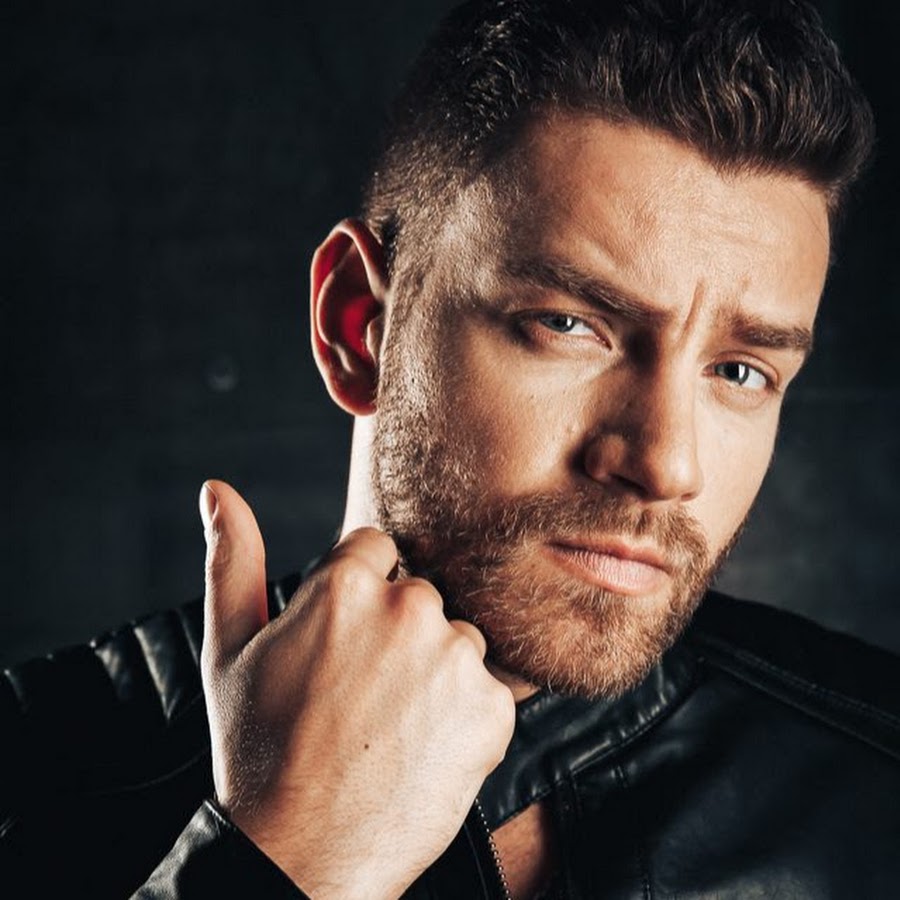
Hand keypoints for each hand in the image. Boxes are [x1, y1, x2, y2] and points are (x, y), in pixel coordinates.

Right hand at [199, 480, 515, 898]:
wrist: (300, 853)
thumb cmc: (258, 750)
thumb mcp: (230, 648)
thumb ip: (232, 558)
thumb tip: (218, 490)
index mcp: (345, 584)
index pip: (378, 549)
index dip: (359, 593)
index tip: (344, 641)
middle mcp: (409, 608)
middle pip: (422, 594)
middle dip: (399, 630)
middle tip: (363, 693)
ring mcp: (455, 658)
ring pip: (458, 639)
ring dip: (436, 670)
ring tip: (391, 723)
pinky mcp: (493, 709)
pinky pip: (490, 689)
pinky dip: (466, 714)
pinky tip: (423, 746)